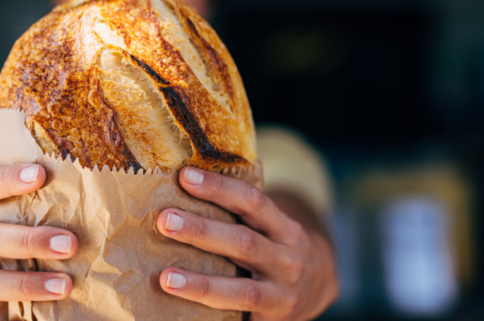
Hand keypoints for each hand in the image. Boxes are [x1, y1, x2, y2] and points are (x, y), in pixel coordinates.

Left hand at [157, 167, 338, 320]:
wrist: (318, 286)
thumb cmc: (276, 247)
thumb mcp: (270, 226)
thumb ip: (239, 214)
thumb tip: (183, 188)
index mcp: (284, 227)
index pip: (252, 201)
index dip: (219, 187)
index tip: (185, 176)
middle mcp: (287, 259)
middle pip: (243, 242)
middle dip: (202, 231)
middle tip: (165, 220)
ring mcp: (281, 292)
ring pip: (241, 289)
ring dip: (201, 283)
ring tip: (167, 278)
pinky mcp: (271, 318)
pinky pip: (240, 314)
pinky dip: (211, 311)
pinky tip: (184, 305)